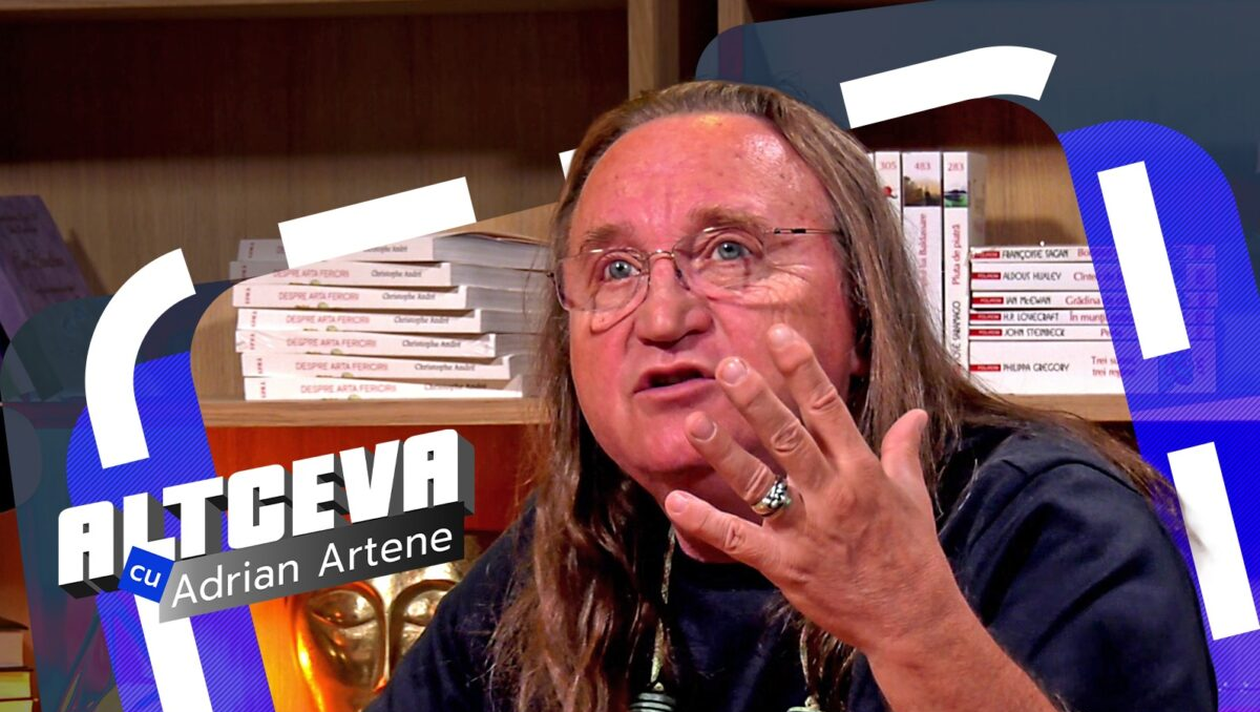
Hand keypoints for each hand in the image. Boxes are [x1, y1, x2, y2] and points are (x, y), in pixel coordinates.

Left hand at [662, 323, 965, 658]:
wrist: (913, 621)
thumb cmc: (913, 556)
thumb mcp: (913, 497)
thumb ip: (903, 451)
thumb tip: (915, 414)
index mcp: (863, 472)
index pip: (828, 409)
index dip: (803, 369)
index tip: (780, 335)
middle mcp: (832, 495)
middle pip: (788, 438)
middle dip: (756, 399)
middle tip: (726, 365)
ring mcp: (807, 531)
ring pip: (759, 484)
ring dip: (723, 452)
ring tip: (694, 421)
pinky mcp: (786, 565)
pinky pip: (739, 540)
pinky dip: (705, 522)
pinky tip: (674, 502)